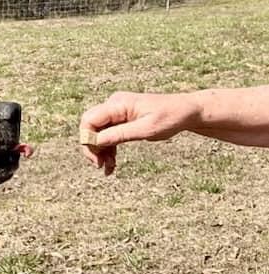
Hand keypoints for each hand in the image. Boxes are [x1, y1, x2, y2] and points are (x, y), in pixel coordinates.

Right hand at [79, 91, 201, 174]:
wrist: (186, 112)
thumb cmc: (170, 117)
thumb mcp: (146, 129)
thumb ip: (120, 134)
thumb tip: (96, 142)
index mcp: (119, 103)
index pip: (89, 120)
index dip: (87, 140)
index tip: (97, 158)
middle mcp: (114, 105)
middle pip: (90, 127)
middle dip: (92, 148)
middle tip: (100, 166)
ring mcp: (117, 112)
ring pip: (97, 134)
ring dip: (100, 152)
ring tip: (109, 169)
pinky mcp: (122, 120)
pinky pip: (107, 136)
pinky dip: (108, 150)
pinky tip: (112, 164)